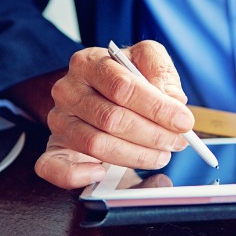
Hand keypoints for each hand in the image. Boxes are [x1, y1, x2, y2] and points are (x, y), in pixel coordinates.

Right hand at [34, 40, 193, 189]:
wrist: (99, 93)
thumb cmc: (125, 77)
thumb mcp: (146, 60)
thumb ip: (161, 72)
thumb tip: (172, 101)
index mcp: (88, 63)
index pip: (122, 86)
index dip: (156, 107)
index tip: (183, 121)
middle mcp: (67, 90)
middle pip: (111, 118)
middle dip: (152, 134)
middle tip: (177, 142)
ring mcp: (58, 120)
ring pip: (95, 144)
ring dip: (134, 155)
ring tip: (160, 155)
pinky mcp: (53, 149)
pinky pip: (54, 167)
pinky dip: (77, 175)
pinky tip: (102, 172)